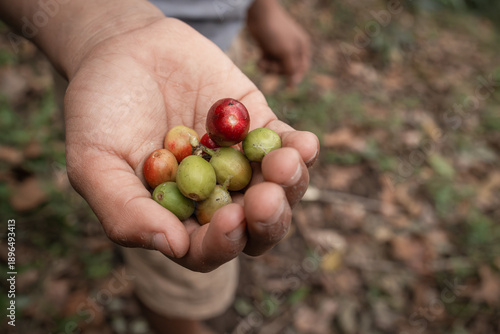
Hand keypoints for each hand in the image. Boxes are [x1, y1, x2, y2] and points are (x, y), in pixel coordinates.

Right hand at [64, 18, 318, 271]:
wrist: (125, 51)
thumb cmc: (101, 109)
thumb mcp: (93, 161)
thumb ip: (124, 210)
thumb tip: (173, 246)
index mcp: (176, 217)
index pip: (207, 249)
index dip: (222, 243)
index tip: (230, 221)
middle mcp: (214, 197)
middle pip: (255, 228)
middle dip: (267, 219)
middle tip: (266, 198)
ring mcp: (240, 164)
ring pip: (279, 190)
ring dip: (290, 184)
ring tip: (286, 162)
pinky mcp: (258, 128)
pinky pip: (287, 145)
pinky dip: (301, 149)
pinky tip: (304, 144)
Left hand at [247, 0, 310, 86]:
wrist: (258, 15)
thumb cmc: (275, 32)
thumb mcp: (286, 52)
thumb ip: (291, 68)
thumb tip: (294, 83)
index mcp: (302, 48)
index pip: (302, 69)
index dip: (295, 77)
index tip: (288, 86)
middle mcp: (292, 49)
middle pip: (287, 70)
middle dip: (277, 70)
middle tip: (269, 64)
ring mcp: (280, 49)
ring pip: (276, 68)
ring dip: (268, 68)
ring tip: (262, 62)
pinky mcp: (269, 48)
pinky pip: (268, 63)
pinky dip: (264, 63)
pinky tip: (259, 60)